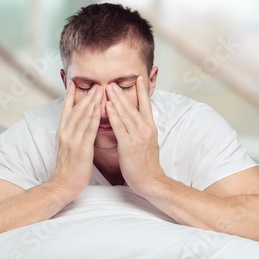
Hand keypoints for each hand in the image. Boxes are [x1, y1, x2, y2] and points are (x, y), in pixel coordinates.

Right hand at [50, 82, 101, 199]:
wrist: (61, 186)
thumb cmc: (68, 167)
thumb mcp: (67, 146)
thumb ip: (73, 134)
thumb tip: (79, 124)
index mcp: (62, 132)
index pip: (66, 109)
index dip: (70, 95)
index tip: (74, 83)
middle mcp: (65, 133)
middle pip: (76, 109)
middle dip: (87, 95)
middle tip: (96, 83)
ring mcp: (72, 140)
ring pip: (83, 116)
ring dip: (92, 102)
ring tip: (100, 90)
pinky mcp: (80, 148)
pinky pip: (89, 130)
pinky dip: (94, 117)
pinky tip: (100, 108)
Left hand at [105, 76, 164, 194]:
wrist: (151, 180)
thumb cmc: (147, 164)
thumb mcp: (148, 142)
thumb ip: (142, 129)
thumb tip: (134, 121)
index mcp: (150, 127)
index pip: (146, 105)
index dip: (142, 91)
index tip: (138, 78)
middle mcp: (146, 129)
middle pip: (133, 106)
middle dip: (122, 93)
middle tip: (113, 81)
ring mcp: (138, 136)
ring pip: (125, 114)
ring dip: (116, 100)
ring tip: (108, 88)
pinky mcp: (129, 145)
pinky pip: (119, 127)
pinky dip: (113, 115)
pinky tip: (107, 107)